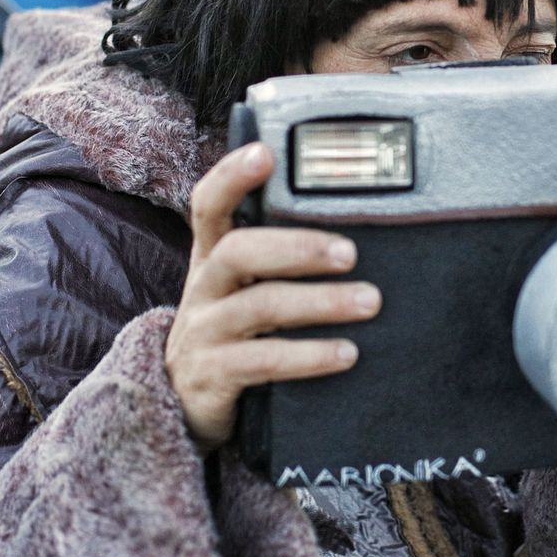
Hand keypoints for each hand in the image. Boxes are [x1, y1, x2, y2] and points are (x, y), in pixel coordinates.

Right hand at [164, 143, 381, 453]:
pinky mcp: (213, 375)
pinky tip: (347, 354)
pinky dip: (309, 355)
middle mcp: (203, 287)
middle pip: (239, 251)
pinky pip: (262, 361)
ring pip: (258, 305)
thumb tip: (365, 227)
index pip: (210, 204)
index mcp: (212, 255)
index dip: (232, 176)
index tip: (266, 152)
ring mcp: (204, 331)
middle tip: (351, 253)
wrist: (186, 403)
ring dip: (320, 302)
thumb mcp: (248, 288)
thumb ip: (281, 256)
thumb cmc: (238, 330)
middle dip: (297, 246)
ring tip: (370, 302)